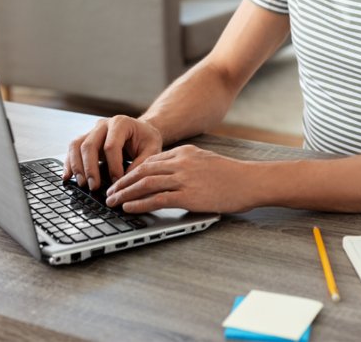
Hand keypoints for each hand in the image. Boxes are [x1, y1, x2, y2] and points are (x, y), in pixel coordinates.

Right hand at [63, 115, 162, 190]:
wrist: (142, 130)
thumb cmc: (146, 139)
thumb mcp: (152, 149)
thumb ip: (142, 163)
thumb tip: (126, 180)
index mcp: (121, 123)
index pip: (111, 146)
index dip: (113, 166)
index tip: (117, 181)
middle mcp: (104, 124)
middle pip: (89, 145)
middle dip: (90, 168)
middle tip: (94, 186)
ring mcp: (93, 130)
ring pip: (76, 145)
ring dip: (77, 166)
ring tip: (82, 183)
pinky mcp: (87, 138)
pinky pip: (73, 149)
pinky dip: (69, 163)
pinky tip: (68, 176)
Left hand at [105, 145, 259, 213]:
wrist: (251, 181)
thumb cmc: (233, 175)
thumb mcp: (206, 161)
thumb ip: (187, 165)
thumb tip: (169, 176)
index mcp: (185, 152)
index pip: (150, 161)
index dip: (131, 171)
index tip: (120, 180)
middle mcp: (181, 162)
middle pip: (142, 170)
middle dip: (122, 182)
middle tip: (109, 191)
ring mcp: (185, 178)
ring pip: (145, 183)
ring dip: (125, 193)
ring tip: (113, 201)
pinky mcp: (189, 195)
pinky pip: (158, 199)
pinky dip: (140, 203)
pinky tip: (129, 207)